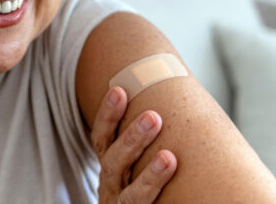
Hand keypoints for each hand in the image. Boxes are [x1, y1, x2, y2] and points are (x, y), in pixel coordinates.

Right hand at [91, 86, 176, 203]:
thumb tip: (174, 83)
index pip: (102, 137)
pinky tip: (171, 179)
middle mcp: (110, 184)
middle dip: (131, 138)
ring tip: (169, 158)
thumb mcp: (135, 161)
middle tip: (153, 117)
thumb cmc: (141, 184)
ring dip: (149, 175)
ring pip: (130, 194)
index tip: (120, 91)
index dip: (108, 114)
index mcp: (110, 163)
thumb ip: (145, 135)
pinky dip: (154, 196)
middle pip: (112, 161)